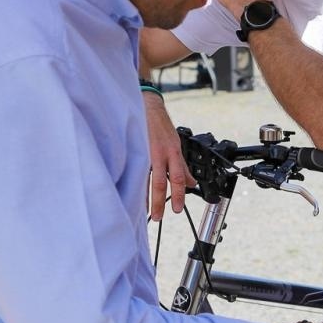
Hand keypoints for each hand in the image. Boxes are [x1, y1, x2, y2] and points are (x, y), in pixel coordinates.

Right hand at [143, 93, 194, 219]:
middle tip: (159, 216)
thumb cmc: (160, 127)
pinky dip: (132, 182)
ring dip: (144, 196)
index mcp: (172, 152)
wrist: (145, 105)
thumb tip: (192, 184)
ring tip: (143, 210)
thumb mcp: (176, 145)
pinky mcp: (132, 149)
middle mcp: (159, 152)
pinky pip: (132, 169)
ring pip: (144, 178)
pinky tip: (130, 192)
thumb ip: (182, 166)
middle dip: (159, 201)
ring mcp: (144, 151)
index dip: (178, 194)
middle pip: (160, 181)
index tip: (176, 209)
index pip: (177, 177)